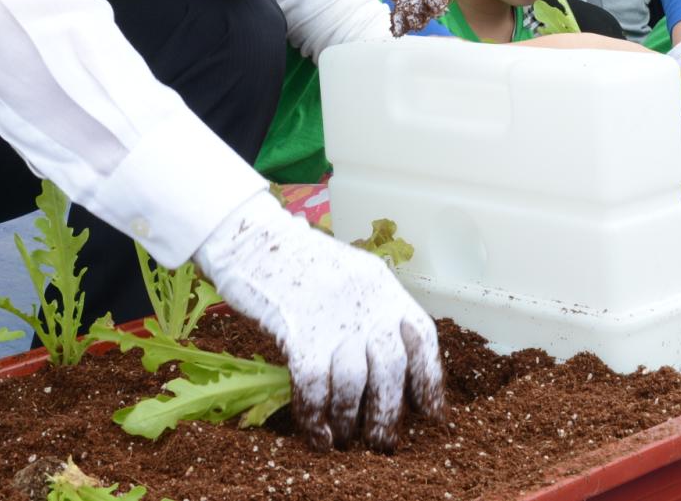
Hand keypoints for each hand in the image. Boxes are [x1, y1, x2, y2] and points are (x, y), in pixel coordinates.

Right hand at [194, 191, 442, 450]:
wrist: (249, 237)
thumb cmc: (294, 260)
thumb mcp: (346, 274)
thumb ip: (366, 310)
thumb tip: (377, 367)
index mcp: (381, 286)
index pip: (421, 337)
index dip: (429, 379)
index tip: (431, 412)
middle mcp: (365, 302)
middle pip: (391, 369)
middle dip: (388, 413)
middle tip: (383, 443)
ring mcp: (333, 317)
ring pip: (354, 384)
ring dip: (349, 419)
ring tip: (343, 439)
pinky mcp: (299, 332)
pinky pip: (314, 386)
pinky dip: (316, 416)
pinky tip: (317, 434)